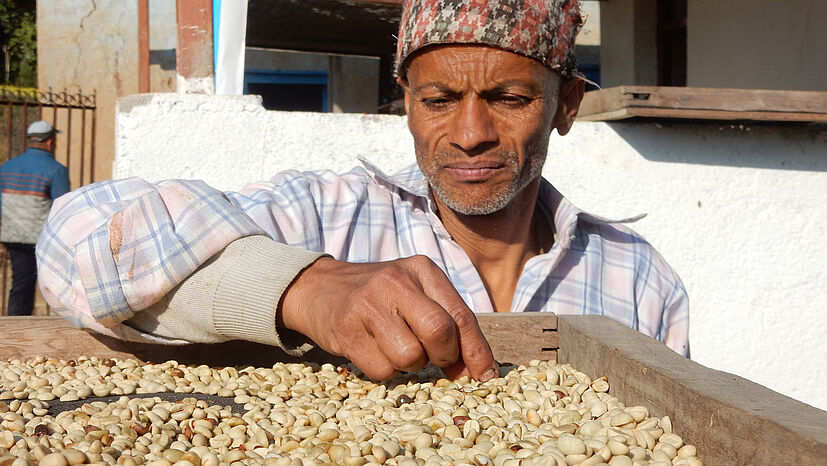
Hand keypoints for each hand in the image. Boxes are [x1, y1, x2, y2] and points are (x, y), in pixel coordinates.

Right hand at [279, 255, 497, 380]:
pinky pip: (382, 370)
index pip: (460, 314)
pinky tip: (373, 349)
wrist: (318, 288)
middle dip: (443, 356)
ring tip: (395, 345)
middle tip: (433, 357)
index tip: (485, 376)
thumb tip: (474, 372)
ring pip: (411, 356)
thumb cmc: (380, 297)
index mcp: (422, 269)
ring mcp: (369, 304)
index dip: (477, 350)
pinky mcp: (347, 329)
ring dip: (409, 364)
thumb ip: (446, 323)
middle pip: (439, 333)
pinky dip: (384, 370)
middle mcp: (396, 282)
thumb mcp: (415, 293)